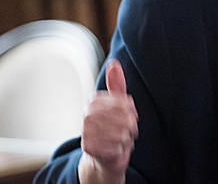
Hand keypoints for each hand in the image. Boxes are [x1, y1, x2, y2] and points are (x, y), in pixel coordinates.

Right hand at [78, 60, 137, 183]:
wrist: (102, 155)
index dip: (132, 111)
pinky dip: (121, 149)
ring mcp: (86, 131)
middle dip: (131, 126)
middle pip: (126, 118)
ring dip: (127, 138)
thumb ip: (117, 84)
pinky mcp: (88, 147)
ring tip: (120, 139)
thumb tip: (113, 63)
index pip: (125, 103)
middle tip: (125, 130)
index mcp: (94, 101)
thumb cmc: (112, 126)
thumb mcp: (117, 103)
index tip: (128, 115)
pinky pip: (116, 146)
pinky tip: (116, 148)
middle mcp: (87, 114)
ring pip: (122, 133)